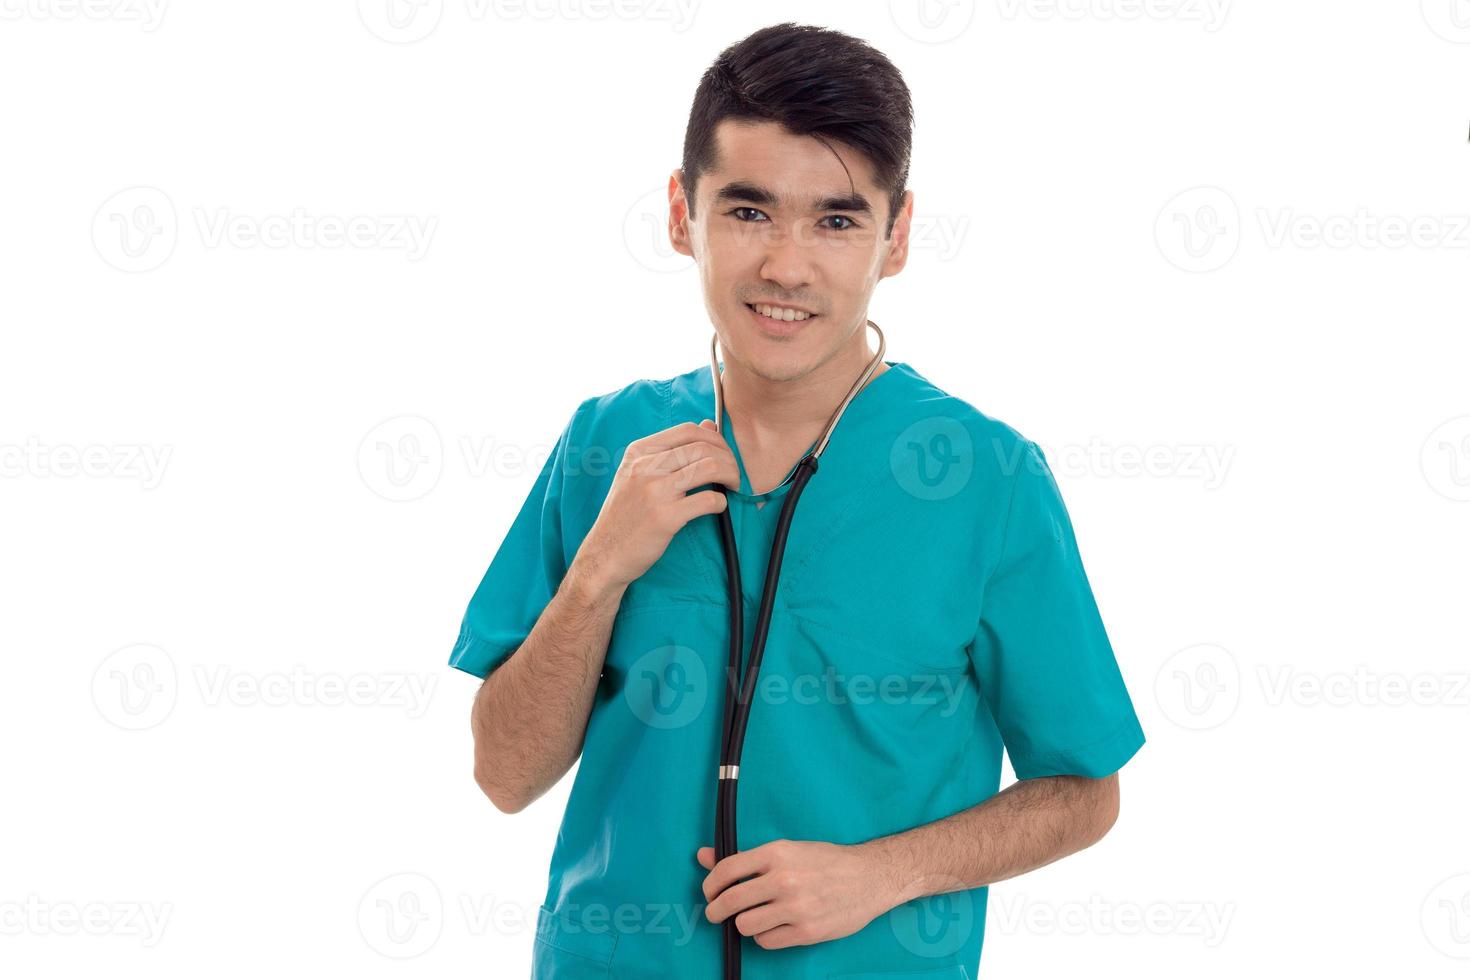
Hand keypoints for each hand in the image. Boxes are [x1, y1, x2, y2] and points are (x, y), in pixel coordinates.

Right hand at [577, 419, 738, 589]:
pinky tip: (717, 507)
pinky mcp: (665, 517)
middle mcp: (645, 467)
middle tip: (734, 475)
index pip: (688, 430)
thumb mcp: (638, 474)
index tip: (724, 455)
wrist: (605, 553)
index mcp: (639, 452)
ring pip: (709, 467)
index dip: (715, 439)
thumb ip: (672, 450)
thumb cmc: (626, 514)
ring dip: (730, 476)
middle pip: (703, 447)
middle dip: (728, 459)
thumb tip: (708, 425)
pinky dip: (721, 502)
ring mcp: (654, 492)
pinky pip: (708, 500)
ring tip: (732, 487)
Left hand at [696, 839, 895, 949]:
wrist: (869, 877)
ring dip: (744, 924)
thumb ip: (745, 858)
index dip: (710, 884)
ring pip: (745, 925)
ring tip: (752, 917)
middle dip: (715, 910)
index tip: (710, 891)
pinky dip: (764, 936)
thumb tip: (704, 856)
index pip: (727, 870)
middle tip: (716, 912)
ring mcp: (795, 908)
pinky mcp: (806, 931)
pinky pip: (766, 941)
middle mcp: (783, 879)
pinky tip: (773, 926)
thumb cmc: (827, 861)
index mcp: (777, 853)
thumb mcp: (788, 849)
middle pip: (730, 902)